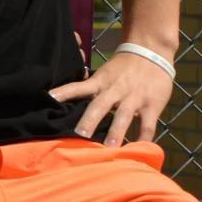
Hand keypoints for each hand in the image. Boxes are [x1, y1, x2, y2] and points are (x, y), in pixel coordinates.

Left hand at [51, 49, 174, 144]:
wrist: (151, 51)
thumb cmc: (123, 67)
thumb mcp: (104, 74)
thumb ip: (91, 88)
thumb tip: (69, 101)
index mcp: (100, 82)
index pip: (78, 87)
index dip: (64, 93)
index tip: (50, 98)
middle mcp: (115, 91)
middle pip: (100, 105)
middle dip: (90, 120)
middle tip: (80, 134)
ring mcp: (134, 98)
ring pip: (123, 116)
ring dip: (117, 132)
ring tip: (110, 148)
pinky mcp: (152, 105)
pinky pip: (148, 124)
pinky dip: (144, 137)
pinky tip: (140, 149)